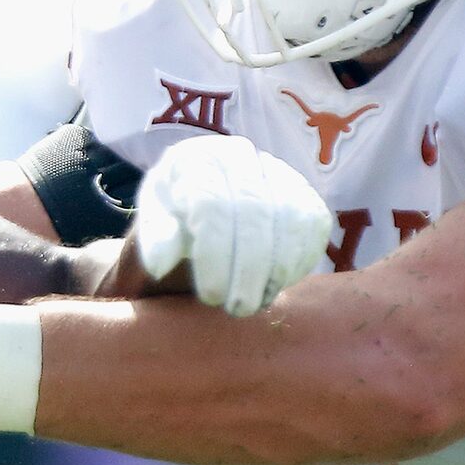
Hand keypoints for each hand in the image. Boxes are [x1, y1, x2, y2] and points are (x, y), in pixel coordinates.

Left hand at [133, 134, 332, 317]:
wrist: (199, 208)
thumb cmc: (171, 222)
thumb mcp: (150, 230)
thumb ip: (153, 243)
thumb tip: (159, 264)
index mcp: (194, 160)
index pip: (211, 205)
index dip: (215, 254)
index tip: (211, 295)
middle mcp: (239, 155)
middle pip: (255, 211)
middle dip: (249, 268)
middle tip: (238, 309)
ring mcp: (276, 169)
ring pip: (291, 217)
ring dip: (278, 268)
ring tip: (257, 302)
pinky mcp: (303, 191)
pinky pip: (314, 224)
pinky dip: (300, 259)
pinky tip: (277, 283)